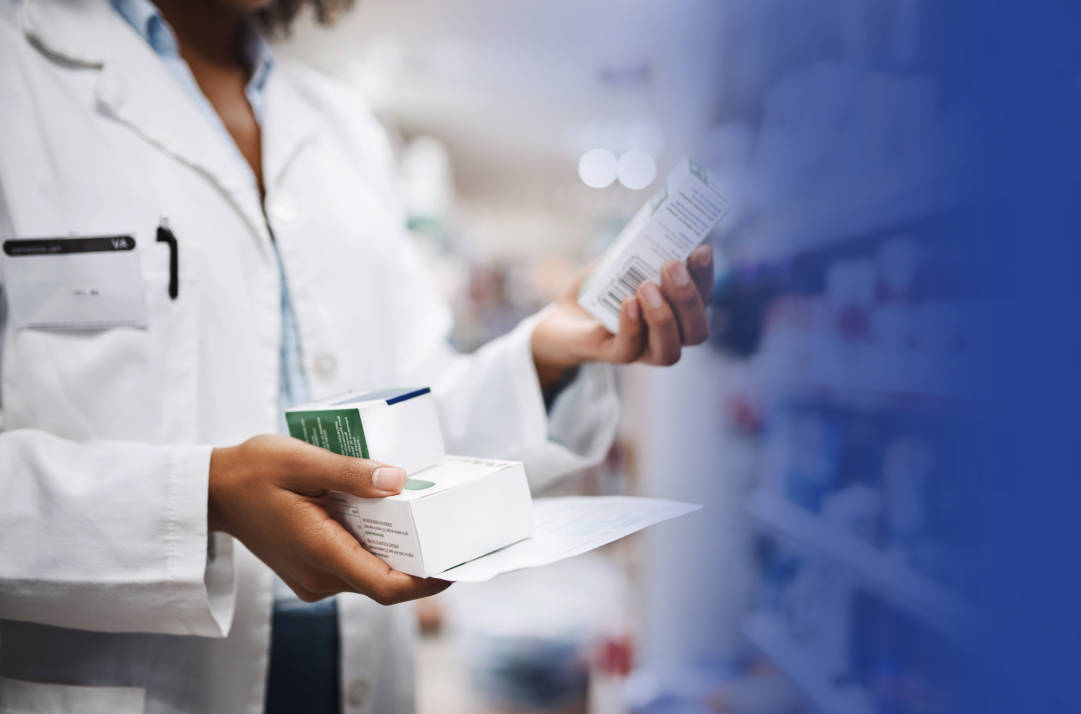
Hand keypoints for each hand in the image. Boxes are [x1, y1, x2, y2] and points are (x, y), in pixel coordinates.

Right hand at [208, 434, 450, 604]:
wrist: (214, 489)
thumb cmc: (254, 469)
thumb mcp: (301, 460)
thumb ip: (350, 472)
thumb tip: (398, 481)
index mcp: (319, 551)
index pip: (385, 586)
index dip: (426, 582)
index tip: (457, 566)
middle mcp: (318, 575)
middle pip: (384, 580)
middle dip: (421, 561)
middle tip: (453, 530)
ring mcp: (313, 578)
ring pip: (370, 572)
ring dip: (398, 551)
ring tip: (426, 516)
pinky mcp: (312, 571)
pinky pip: (355, 565)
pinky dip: (376, 546)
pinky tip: (388, 517)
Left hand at [531, 244, 713, 386]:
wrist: (563, 315)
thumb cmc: (600, 288)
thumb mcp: (621, 262)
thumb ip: (639, 250)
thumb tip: (654, 228)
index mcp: (677, 312)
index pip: (704, 300)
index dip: (706, 276)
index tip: (700, 249)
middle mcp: (666, 335)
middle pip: (695, 331)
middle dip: (687, 298)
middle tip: (671, 265)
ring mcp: (640, 350)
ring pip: (669, 351)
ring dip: (663, 318)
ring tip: (646, 286)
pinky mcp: (610, 354)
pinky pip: (628, 350)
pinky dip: (631, 326)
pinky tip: (627, 302)